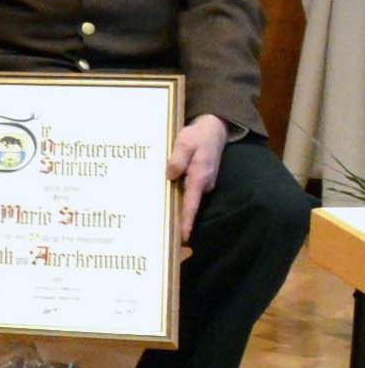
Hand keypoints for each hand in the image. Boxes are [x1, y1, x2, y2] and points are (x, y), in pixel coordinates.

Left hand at [168, 113, 228, 244]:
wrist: (212, 131)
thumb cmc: (197, 137)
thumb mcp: (184, 142)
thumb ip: (178, 158)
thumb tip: (170, 175)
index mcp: (199, 177)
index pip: (192, 203)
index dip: (187, 220)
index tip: (184, 236)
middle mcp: (203, 185)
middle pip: (187, 206)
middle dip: (177, 220)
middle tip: (160, 236)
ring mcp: (201, 185)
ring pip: (185, 200)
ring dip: (174, 209)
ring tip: (155, 224)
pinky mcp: (198, 183)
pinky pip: (186, 193)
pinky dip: (176, 197)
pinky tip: (160, 201)